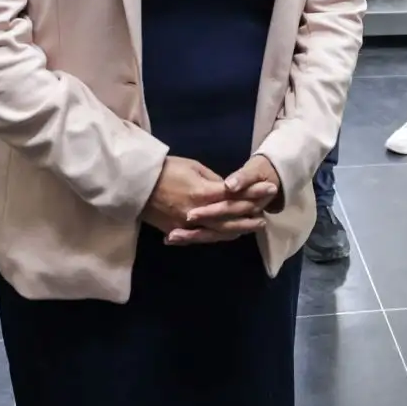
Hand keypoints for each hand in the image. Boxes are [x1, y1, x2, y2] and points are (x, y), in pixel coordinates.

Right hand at [166, 155, 281, 246]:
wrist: (136, 185)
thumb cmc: (165, 170)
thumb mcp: (193, 167)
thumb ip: (213, 181)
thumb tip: (228, 188)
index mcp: (203, 194)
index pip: (236, 196)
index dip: (255, 192)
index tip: (270, 188)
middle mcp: (199, 214)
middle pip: (231, 217)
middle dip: (251, 214)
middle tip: (267, 212)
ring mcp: (188, 227)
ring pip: (220, 232)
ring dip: (239, 229)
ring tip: (254, 225)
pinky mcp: (178, 233)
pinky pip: (203, 238)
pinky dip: (218, 237)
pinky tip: (230, 234)